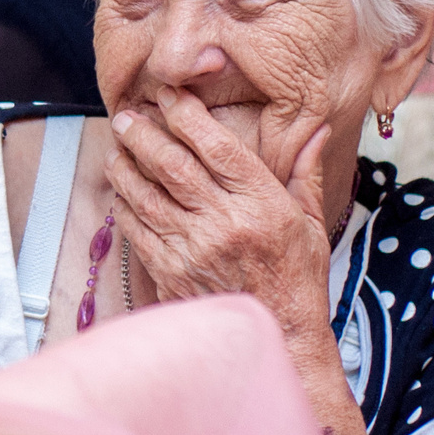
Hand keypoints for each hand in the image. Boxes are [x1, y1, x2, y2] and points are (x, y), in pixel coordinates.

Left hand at [107, 88, 334, 337]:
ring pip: (146, 194)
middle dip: (143, 134)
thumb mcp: (311, 223)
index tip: (169, 95)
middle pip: (172, 164)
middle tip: (127, 116)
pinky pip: (138, 229)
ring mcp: (194, 249)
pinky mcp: (170, 273)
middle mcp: (224, 223)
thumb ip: (306, 172)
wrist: (281, 339)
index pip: (217, 147)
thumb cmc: (298, 279)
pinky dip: (126, 205)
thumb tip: (316, 129)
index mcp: (262, 205)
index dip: (187, 115)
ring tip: (116, 148)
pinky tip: (121, 190)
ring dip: (125, 166)